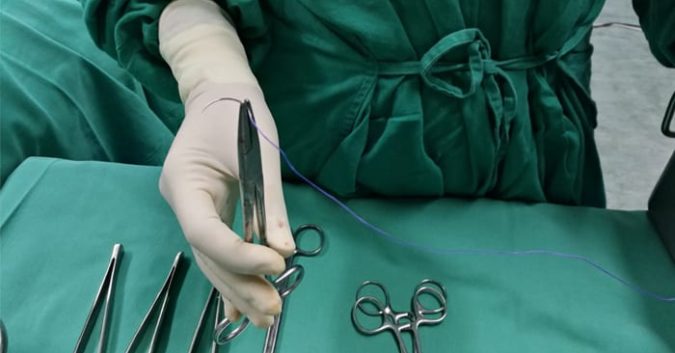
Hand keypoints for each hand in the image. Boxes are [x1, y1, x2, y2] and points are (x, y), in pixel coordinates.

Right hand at [159, 82, 295, 326]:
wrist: (219, 93)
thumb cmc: (238, 113)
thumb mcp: (258, 153)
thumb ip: (270, 203)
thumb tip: (286, 250)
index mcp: (184, 183)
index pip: (206, 232)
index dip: (239, 255)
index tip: (276, 263)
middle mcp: (182, 203)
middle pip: (207, 255)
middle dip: (240, 284)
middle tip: (273, 310)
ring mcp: (191, 210)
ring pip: (211, 258)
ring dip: (238, 288)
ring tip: (265, 316)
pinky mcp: (206, 213)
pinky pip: (217, 249)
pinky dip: (232, 274)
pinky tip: (242, 304)